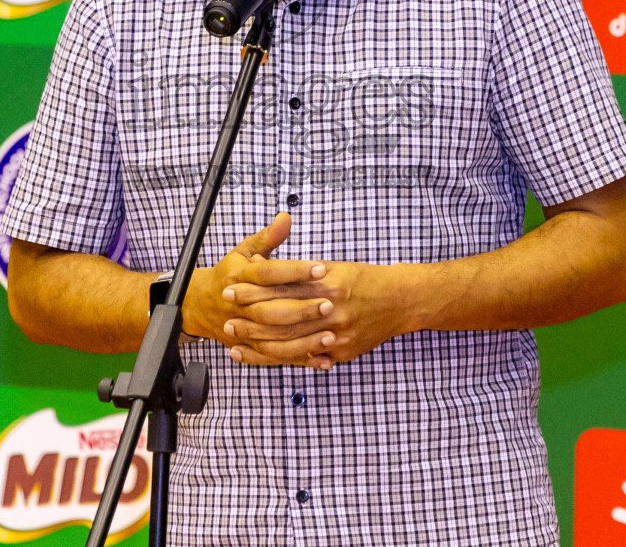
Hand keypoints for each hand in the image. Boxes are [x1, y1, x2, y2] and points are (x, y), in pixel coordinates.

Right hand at [183, 213, 336, 370]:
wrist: (199, 304)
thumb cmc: (229, 273)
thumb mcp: (244, 251)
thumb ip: (268, 237)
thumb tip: (286, 218)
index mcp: (238, 277)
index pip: (268, 273)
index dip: (294, 271)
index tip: (321, 268)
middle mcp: (239, 305)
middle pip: (271, 309)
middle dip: (301, 309)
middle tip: (330, 303)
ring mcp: (243, 329)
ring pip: (273, 337)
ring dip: (303, 339)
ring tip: (331, 333)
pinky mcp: (250, 346)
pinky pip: (275, 357)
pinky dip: (299, 359)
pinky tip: (322, 358)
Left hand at [223, 261, 410, 368]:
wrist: (400, 300)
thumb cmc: (363, 280)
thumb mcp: (331, 267)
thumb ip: (297, 270)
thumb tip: (260, 266)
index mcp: (326, 283)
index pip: (280, 288)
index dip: (252, 291)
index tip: (229, 290)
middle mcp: (331, 309)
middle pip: (281, 318)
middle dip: (250, 321)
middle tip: (225, 322)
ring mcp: (338, 333)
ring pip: (291, 344)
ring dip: (260, 346)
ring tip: (236, 344)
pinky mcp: (342, 351)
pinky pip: (307, 358)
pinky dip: (283, 360)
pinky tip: (264, 358)